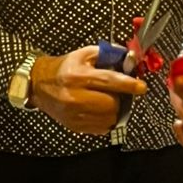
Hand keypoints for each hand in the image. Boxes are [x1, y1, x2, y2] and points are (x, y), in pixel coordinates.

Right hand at [30, 47, 145, 136]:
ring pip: (108, 118)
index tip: (141, 87)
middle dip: (120, 99)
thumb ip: (108, 54)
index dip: (128, 85)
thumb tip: (129, 58)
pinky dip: (106, 119)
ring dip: (114, 110)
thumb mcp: (83, 54)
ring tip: (108, 100)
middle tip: (118, 93)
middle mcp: (75, 96)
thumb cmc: (65, 68)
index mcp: (78, 76)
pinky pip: (101, 128)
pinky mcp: (75, 126)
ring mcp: (74, 114)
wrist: (40, 85)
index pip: (108, 81)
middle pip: (110, 104)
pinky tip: (100, 110)